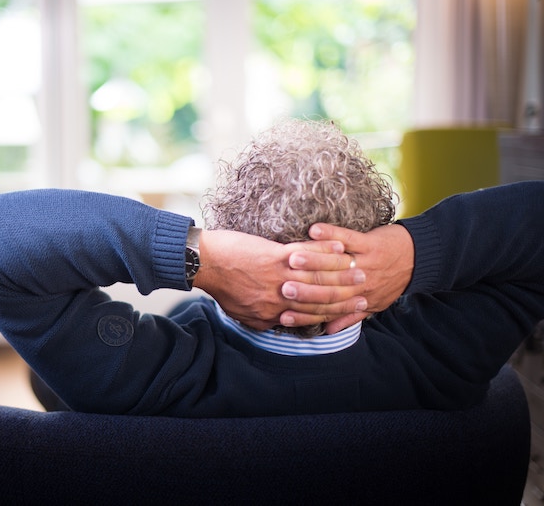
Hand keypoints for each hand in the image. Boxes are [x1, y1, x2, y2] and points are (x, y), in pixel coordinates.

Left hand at [193, 229, 367, 330]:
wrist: (203, 264)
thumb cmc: (221, 287)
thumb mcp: (243, 314)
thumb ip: (265, 320)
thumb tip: (281, 323)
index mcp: (274, 313)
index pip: (312, 315)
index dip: (336, 313)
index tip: (354, 308)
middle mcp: (280, 298)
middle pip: (321, 298)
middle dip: (346, 294)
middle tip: (366, 288)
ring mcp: (278, 277)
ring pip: (318, 277)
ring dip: (342, 272)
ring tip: (359, 266)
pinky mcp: (274, 256)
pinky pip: (306, 255)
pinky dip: (324, 250)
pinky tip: (339, 246)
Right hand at [281, 223, 414, 333]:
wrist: (420, 259)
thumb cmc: (392, 282)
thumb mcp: (373, 305)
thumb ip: (348, 317)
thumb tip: (326, 331)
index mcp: (358, 300)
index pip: (327, 310)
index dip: (304, 313)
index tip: (282, 314)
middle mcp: (361, 285)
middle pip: (329, 288)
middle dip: (304, 288)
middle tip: (282, 288)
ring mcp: (366, 263)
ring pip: (336, 265)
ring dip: (313, 260)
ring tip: (291, 259)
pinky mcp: (371, 243)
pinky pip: (349, 238)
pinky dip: (331, 234)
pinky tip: (313, 230)